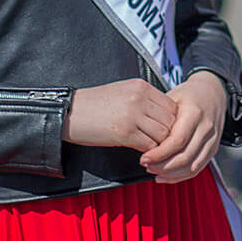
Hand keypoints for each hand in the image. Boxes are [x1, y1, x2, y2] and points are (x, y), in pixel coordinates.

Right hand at [62, 78, 176, 152]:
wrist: (69, 113)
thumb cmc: (95, 104)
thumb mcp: (123, 92)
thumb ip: (145, 100)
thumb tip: (164, 116)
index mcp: (141, 87)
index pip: (172, 106)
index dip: (172, 121)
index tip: (164, 131)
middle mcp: (140, 98)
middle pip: (171, 121)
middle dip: (169, 135)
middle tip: (162, 145)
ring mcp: (133, 115)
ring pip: (163, 134)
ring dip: (160, 145)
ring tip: (153, 151)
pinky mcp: (125, 132)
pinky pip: (149, 145)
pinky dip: (149, 152)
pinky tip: (142, 154)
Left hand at [140, 71, 226, 182]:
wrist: (213, 92)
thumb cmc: (190, 95)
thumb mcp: (172, 98)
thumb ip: (160, 117)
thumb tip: (142, 135)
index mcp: (195, 113)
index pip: (177, 141)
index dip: (160, 154)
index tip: (144, 158)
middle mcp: (206, 128)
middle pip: (185, 157)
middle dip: (163, 166)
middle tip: (146, 165)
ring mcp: (212, 140)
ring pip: (193, 166)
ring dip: (171, 173)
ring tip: (154, 170)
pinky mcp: (213, 149)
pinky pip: (198, 168)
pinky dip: (181, 176)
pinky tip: (166, 176)